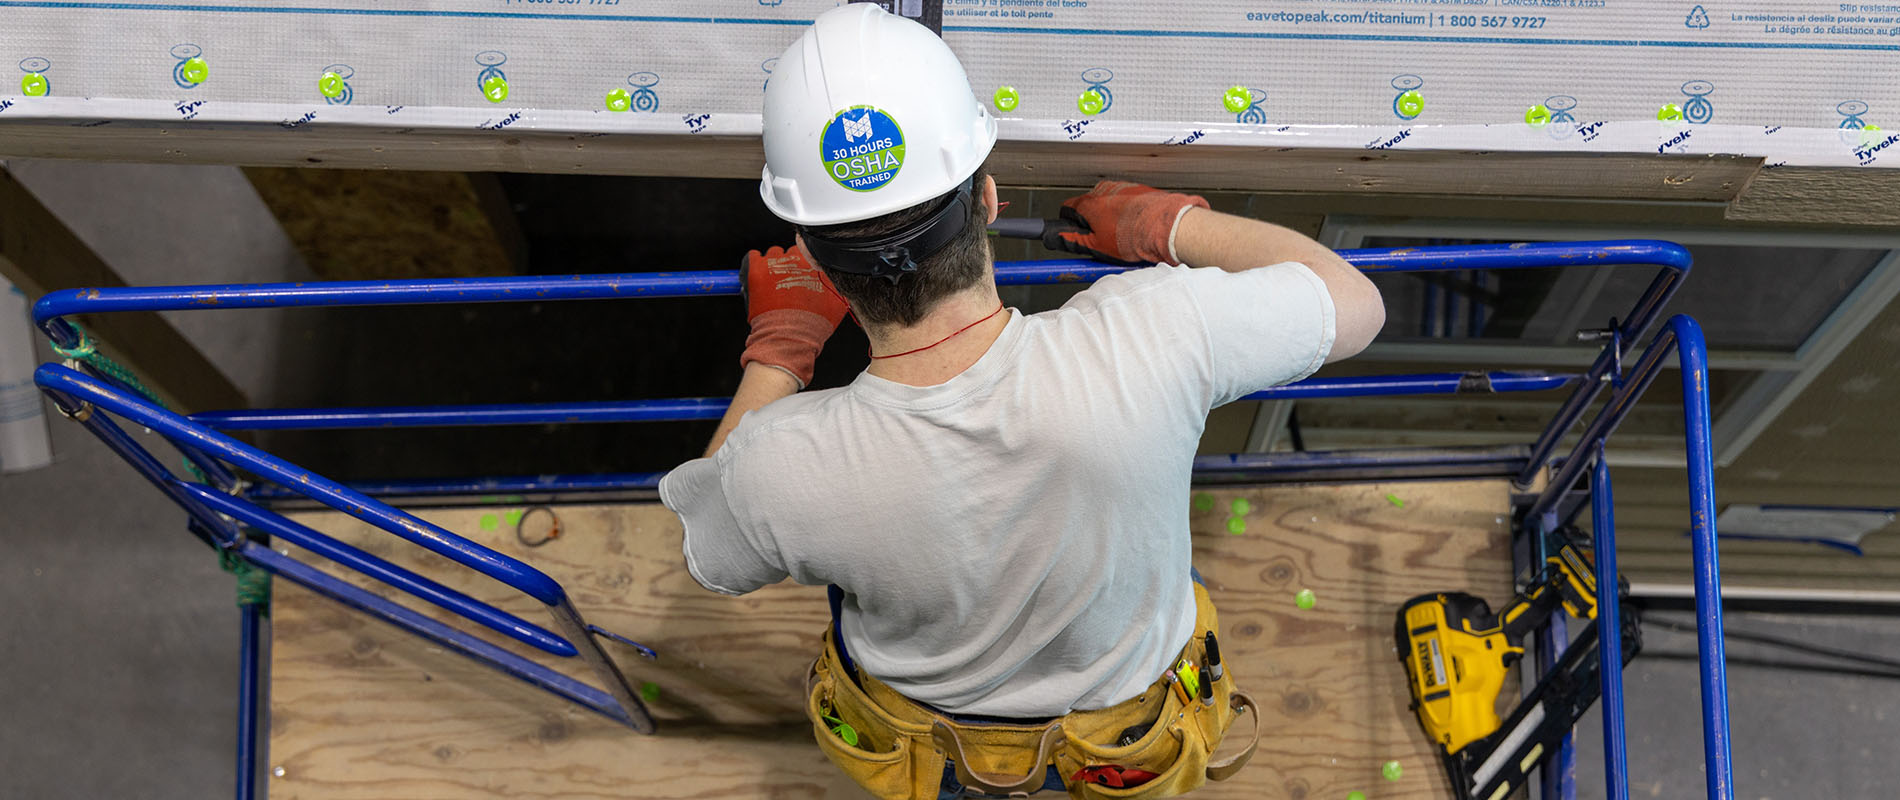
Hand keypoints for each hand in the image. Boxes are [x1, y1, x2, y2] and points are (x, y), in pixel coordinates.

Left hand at [739, 245, 850, 388]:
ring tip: (772, 284)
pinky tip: (758, 279)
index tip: (802, 275)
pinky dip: (754, 265)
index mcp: (815, 263)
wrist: (789, 336)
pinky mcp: (755, 267)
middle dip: (790, 264)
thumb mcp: (836, 305)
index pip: (810, 253)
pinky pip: (752, 256)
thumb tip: (836, 283)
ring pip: (773, 254)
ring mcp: (775, 262)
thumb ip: (837, 288)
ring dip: (773, 265)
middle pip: (791, 252)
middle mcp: (796, 258)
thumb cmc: (812, 324)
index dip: (805, 266)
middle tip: (788, 282)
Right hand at [1056, 180, 1209, 263]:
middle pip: (1090, 206)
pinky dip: (1130, 215)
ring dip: (1113, 219)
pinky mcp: (1141, 191)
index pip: (1067, 209)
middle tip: (1102, 241)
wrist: (1166, 227)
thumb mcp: (1097, 246)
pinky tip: (1137, 230)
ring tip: (1124, 238)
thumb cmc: (1135, 236)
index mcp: (1090, 203)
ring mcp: (1124, 188)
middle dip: (1093, 223)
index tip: (1073, 234)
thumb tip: (1061, 240)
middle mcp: (1105, 190)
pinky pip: (1129, 203)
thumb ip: (1074, 241)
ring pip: (1110, 204)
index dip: (1069, 224)